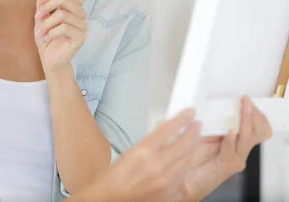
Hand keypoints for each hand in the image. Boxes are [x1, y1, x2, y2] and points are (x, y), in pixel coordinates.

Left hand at [34, 0, 112, 73]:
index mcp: (72, 8)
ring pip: (62, 15)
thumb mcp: (40, 19)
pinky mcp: (80, 37)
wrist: (48, 58)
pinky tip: (49, 38)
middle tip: (37, 18)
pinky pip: (64, 28)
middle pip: (65, 0)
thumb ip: (42, 6)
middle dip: (48, 8)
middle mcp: (80, 15)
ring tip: (42, 32)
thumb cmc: (46, 38)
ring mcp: (82, 26)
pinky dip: (51, 32)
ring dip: (47, 24)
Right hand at [72, 108, 201, 201]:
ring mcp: (164, 179)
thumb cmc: (112, 177)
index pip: (168, 129)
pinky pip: (183, 173)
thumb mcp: (129, 152)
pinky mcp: (168, 190)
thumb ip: (148, 143)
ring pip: (187, 158)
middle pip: (183, 143)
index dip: (182, 119)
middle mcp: (156, 164)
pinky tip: (189, 157)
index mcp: (143, 151)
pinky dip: (188, 163)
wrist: (109, 199)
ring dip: (194, 146)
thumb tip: (163, 132)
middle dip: (193, 131)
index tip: (189, 112)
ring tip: (196, 138)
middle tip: (197, 124)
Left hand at [173, 96, 271, 200]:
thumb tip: (206, 104)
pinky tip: (229, 131)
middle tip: (245, 102)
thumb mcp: (200, 133)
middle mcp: (238, 150)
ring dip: (244, 121)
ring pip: (247, 138)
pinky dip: (231, 140)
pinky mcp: (225, 167)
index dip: (253, 113)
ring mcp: (234, 159)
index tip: (244, 100)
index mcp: (235, 140)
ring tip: (242, 109)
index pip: (257, 126)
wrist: (183, 181)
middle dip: (251, 114)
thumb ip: (207, 121)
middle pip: (258, 131)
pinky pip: (232, 152)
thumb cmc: (190, 158)